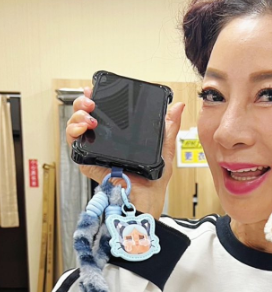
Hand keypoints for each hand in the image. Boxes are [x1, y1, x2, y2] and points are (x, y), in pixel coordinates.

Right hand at [67, 87, 184, 218]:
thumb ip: (168, 127)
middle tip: (91, 101)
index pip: (105, 113)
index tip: (96, 89)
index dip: (98, 99)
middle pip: (86, 116)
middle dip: (84, 103)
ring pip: (76, 127)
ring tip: (89, 116)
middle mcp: (105, 142)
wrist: (144, 201)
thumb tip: (177, 107)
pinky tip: (83, 128)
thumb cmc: (153, 183)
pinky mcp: (88, 161)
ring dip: (78, 116)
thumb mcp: (164, 149)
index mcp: (121, 137)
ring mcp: (95, 151)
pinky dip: (74, 133)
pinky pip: (74, 144)